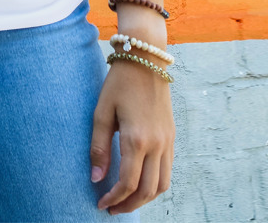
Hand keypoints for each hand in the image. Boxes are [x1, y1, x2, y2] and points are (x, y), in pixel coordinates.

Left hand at [90, 58, 174, 214]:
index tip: (101, 203)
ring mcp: (168, 141)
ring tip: (126, 200)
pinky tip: (140, 181)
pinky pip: (168, 170)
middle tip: (112, 208)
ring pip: (162, 185)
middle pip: (147, 191)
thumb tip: (96, 179)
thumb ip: (98, 147)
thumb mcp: (102, 112)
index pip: (127, 183)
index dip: (114, 199)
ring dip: (145, 198)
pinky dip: (155, 184)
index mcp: (136, 139)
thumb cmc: (119, 83)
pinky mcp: (172, 136)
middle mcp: (156, 144)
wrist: (146, 59)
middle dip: (129, 205)